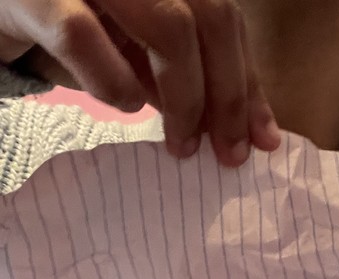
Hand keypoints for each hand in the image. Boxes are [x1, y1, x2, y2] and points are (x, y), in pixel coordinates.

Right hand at [0, 0, 280, 165]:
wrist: (1, 0)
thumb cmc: (73, 19)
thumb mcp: (140, 46)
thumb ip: (186, 71)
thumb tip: (241, 125)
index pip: (224, 19)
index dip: (248, 82)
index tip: (264, 139)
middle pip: (210, 17)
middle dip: (228, 94)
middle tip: (228, 153)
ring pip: (168, 24)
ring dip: (185, 98)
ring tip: (181, 144)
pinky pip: (84, 38)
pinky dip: (113, 82)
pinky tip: (126, 104)